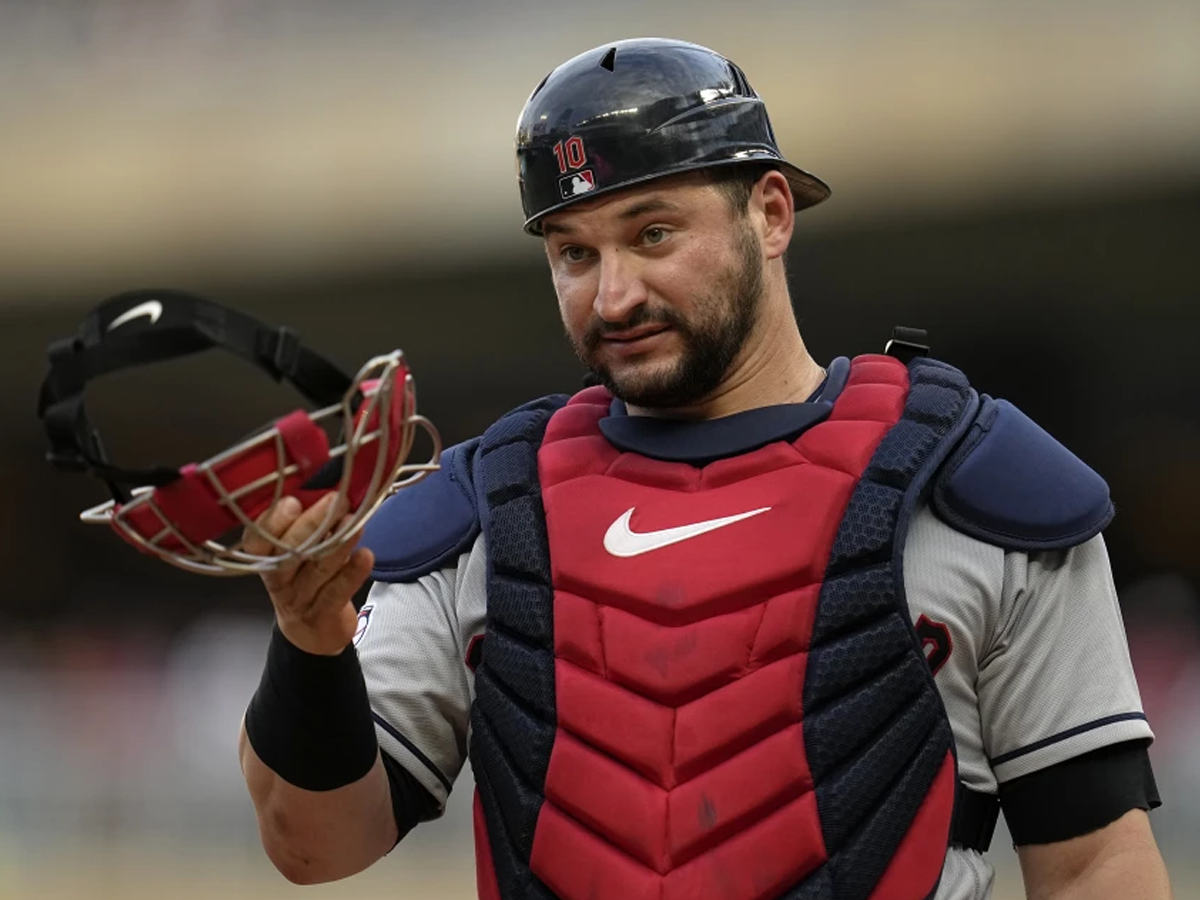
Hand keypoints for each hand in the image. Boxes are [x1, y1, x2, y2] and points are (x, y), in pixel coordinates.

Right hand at [244, 493, 375, 655]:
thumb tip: (328, 489)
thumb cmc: (305, 580)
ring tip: (356, 521)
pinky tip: (366, 555)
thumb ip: (305, 528)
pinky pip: (336, 592)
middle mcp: (277, 579)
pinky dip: (352, 573)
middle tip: (337, 500)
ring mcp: (298, 599)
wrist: (312, 633)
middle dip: (313, 524)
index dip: (273, 522)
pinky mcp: (321, 616)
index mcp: (266, 558)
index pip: (257, 540)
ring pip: (317, 569)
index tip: (293, 501)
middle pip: (289, 551)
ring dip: (338, 543)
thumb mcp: (297, 554)